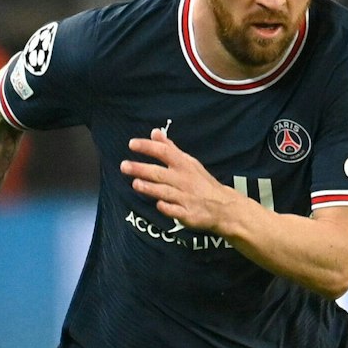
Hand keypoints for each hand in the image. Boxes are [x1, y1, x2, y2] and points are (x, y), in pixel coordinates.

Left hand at [119, 129, 240, 233]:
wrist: (223, 207)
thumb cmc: (201, 183)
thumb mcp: (189, 162)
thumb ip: (170, 149)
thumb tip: (155, 133)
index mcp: (184, 165)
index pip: (164, 152)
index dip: (148, 147)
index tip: (132, 144)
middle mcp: (184, 180)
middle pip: (160, 173)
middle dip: (141, 169)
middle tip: (124, 166)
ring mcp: (186, 198)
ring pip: (165, 191)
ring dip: (150, 187)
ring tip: (135, 183)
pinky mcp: (188, 214)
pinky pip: (175, 210)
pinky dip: (167, 207)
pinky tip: (158, 204)